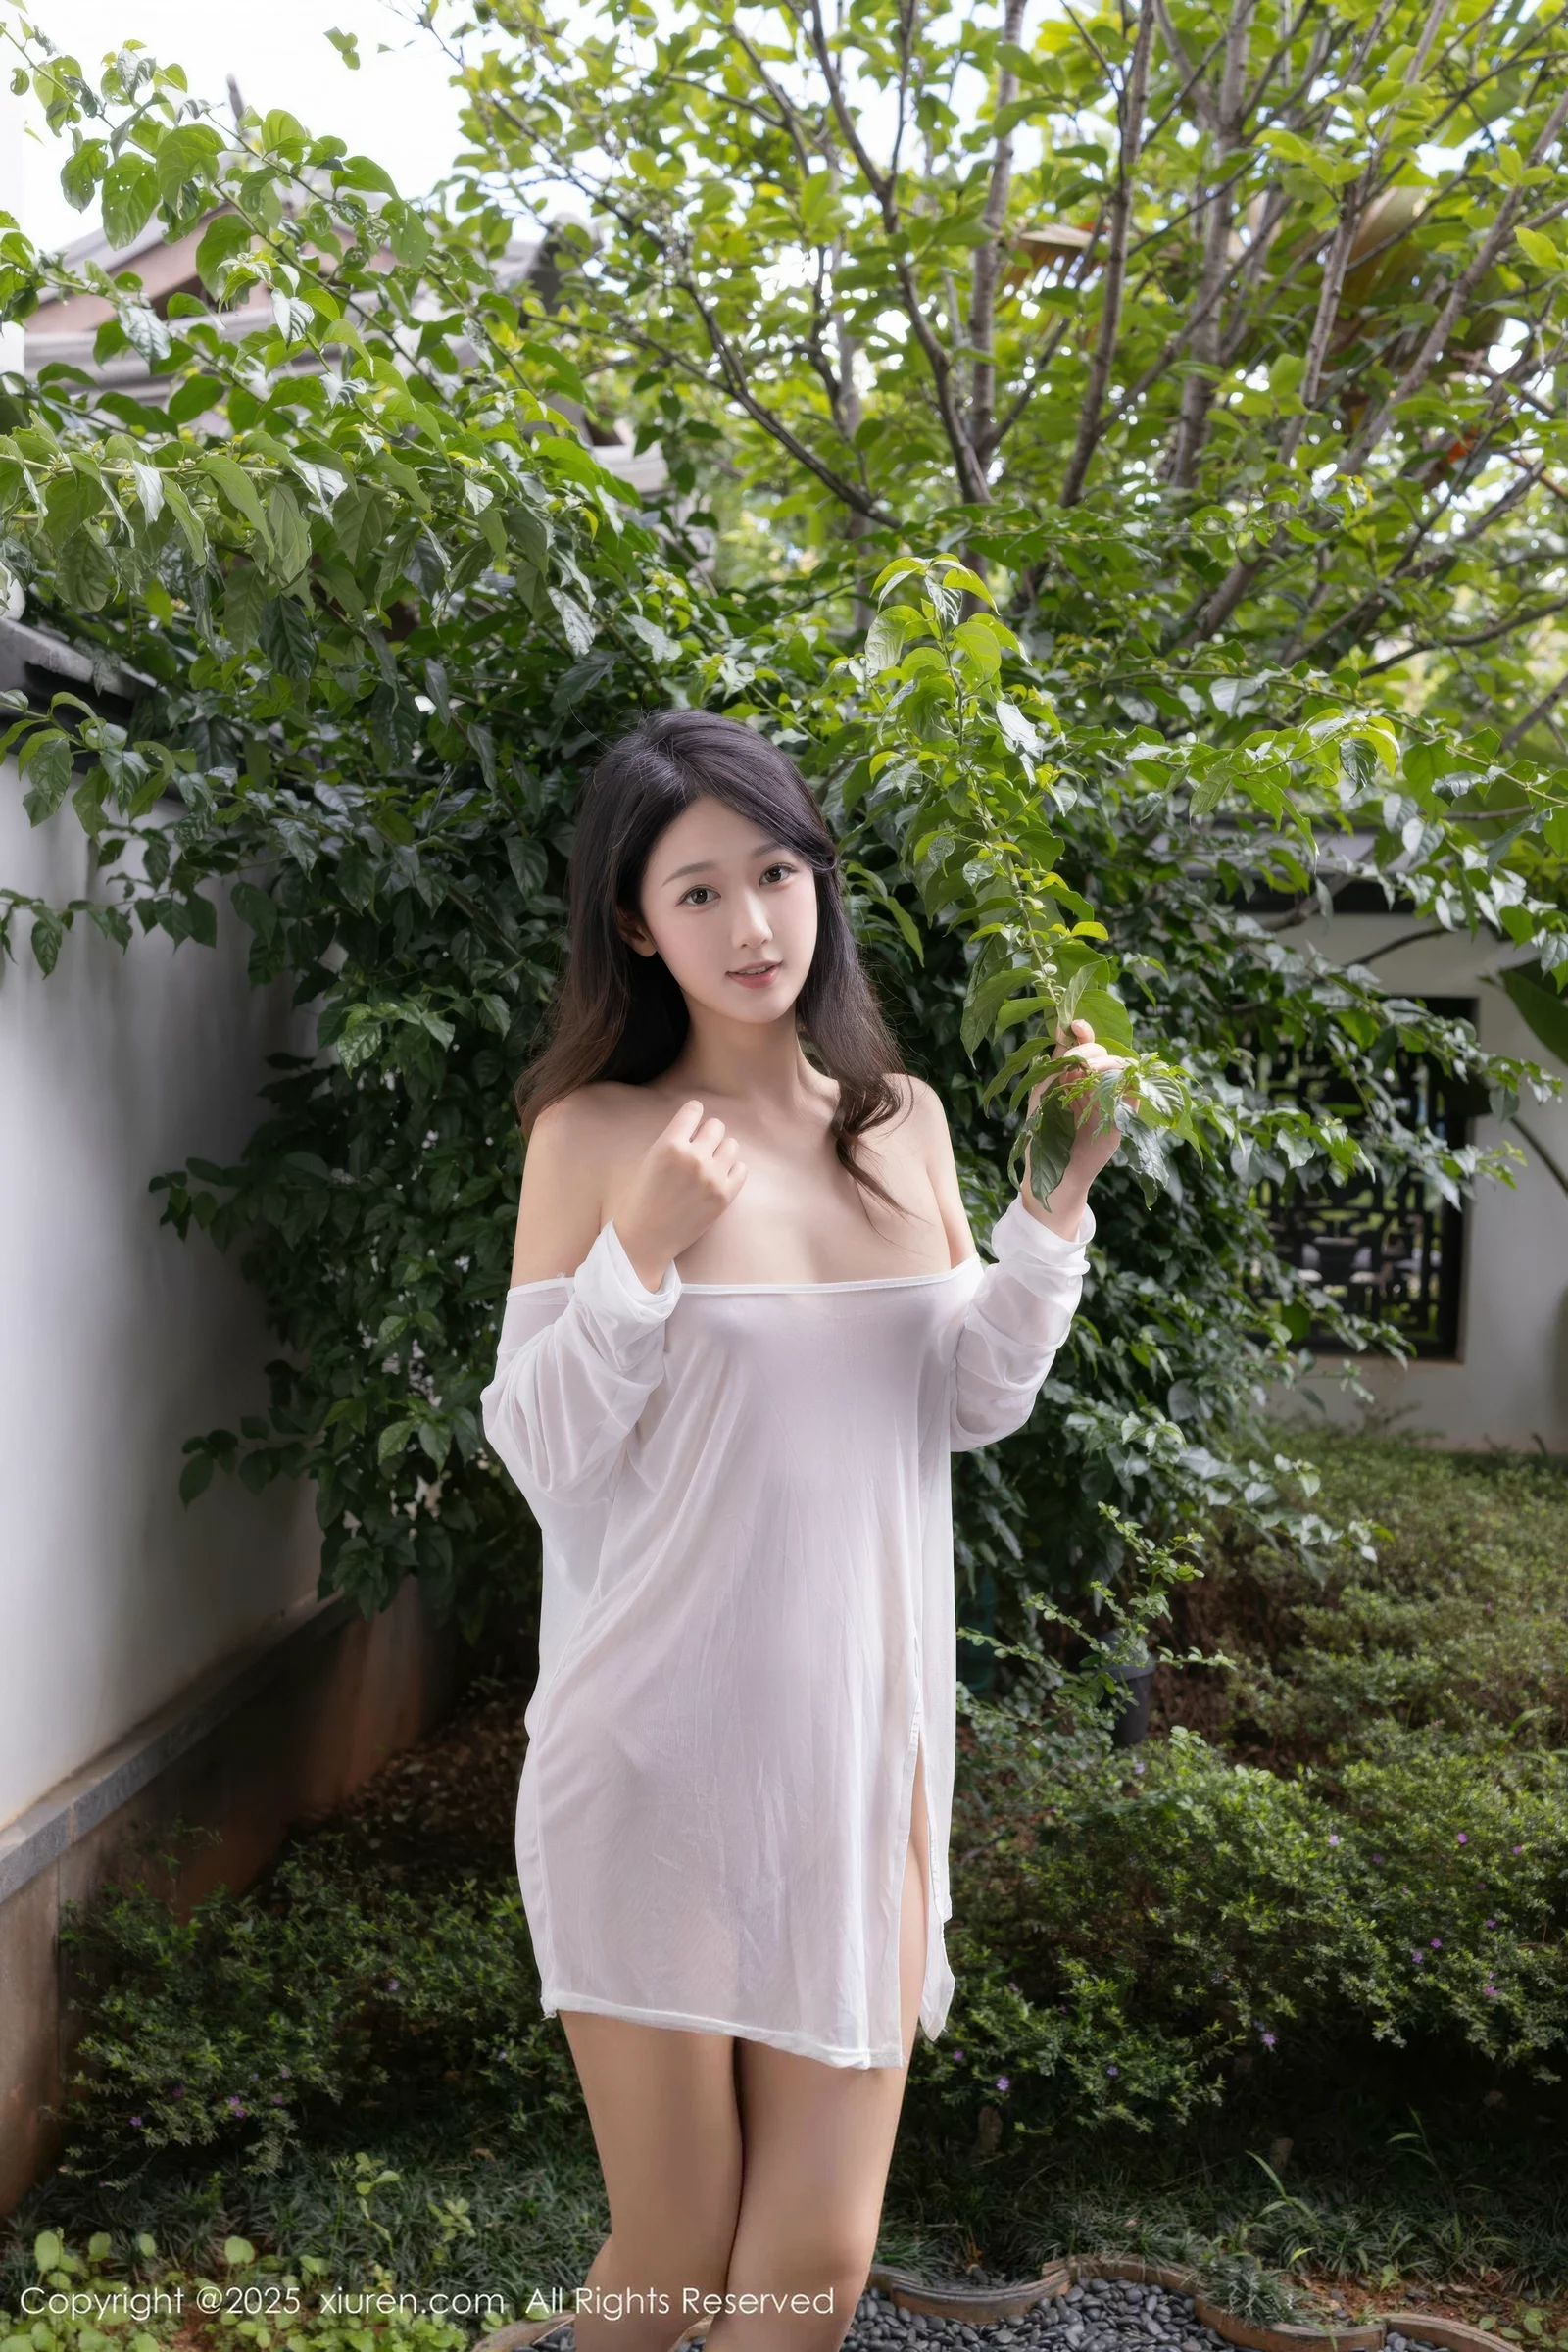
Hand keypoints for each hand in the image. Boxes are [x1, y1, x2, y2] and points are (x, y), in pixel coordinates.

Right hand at [612, 1099, 747, 1290]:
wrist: (645, 1240)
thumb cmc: (641, 1199)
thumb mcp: (649, 1160)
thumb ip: (673, 1141)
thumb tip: (697, 1128)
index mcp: (669, 1145)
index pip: (694, 1109)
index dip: (693, 1115)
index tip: (692, 1125)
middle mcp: (693, 1157)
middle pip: (716, 1126)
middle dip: (707, 1135)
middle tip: (698, 1149)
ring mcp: (712, 1177)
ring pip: (732, 1145)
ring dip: (721, 1151)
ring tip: (708, 1165)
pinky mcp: (724, 1196)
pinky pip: (741, 1169)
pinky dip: (732, 1171)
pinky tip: (718, 1178)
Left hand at [1020, 1018, 1130, 1234]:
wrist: (1053, 1175)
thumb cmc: (1043, 1136)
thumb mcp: (1043, 1095)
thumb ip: (1054, 1064)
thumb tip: (1062, 1030)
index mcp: (1074, 1075)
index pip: (1085, 1045)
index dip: (1083, 1032)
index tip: (1075, 1025)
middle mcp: (1094, 1083)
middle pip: (1104, 1053)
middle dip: (1090, 1051)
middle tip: (1076, 1062)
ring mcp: (1111, 1099)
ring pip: (1122, 1067)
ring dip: (1107, 1064)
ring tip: (1088, 1072)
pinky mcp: (1124, 1116)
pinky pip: (1134, 1092)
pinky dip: (1127, 1082)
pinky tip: (1110, 1083)